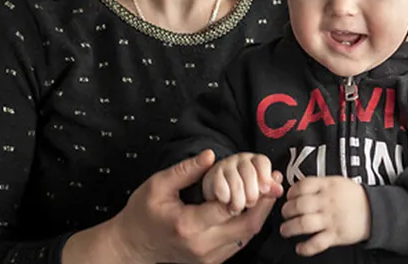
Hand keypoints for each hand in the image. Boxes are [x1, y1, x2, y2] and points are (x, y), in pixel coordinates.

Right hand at [104, 149, 283, 263]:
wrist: (132, 248)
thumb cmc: (142, 214)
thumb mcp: (157, 186)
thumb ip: (185, 171)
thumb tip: (211, 155)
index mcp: (188, 225)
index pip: (229, 207)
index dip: (251, 190)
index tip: (264, 173)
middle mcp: (202, 246)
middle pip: (246, 226)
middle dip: (264, 203)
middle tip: (275, 182)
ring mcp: (208, 258)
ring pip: (246, 237)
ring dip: (260, 214)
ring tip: (269, 190)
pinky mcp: (212, 262)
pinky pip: (238, 243)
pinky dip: (248, 225)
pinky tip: (254, 206)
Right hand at [203, 152, 278, 213]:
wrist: (210, 210)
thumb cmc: (236, 205)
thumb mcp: (255, 203)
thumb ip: (267, 197)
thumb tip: (279, 189)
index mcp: (253, 162)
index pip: (262, 161)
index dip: (265, 177)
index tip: (265, 190)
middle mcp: (239, 160)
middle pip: (250, 172)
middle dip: (252, 194)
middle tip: (249, 203)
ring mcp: (224, 166)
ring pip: (237, 182)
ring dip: (239, 201)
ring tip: (237, 207)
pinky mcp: (210, 177)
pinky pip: (222, 188)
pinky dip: (226, 199)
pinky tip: (226, 203)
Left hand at [279, 176, 369, 255]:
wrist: (375, 211)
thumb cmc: (354, 197)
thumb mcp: (338, 182)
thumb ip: (319, 184)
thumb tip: (298, 188)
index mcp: (328, 186)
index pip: (303, 185)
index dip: (291, 192)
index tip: (288, 197)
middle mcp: (328, 202)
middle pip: (300, 205)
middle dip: (287, 211)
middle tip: (285, 214)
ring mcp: (331, 219)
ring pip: (304, 224)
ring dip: (290, 228)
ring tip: (285, 230)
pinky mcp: (336, 235)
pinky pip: (317, 243)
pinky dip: (306, 247)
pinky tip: (300, 248)